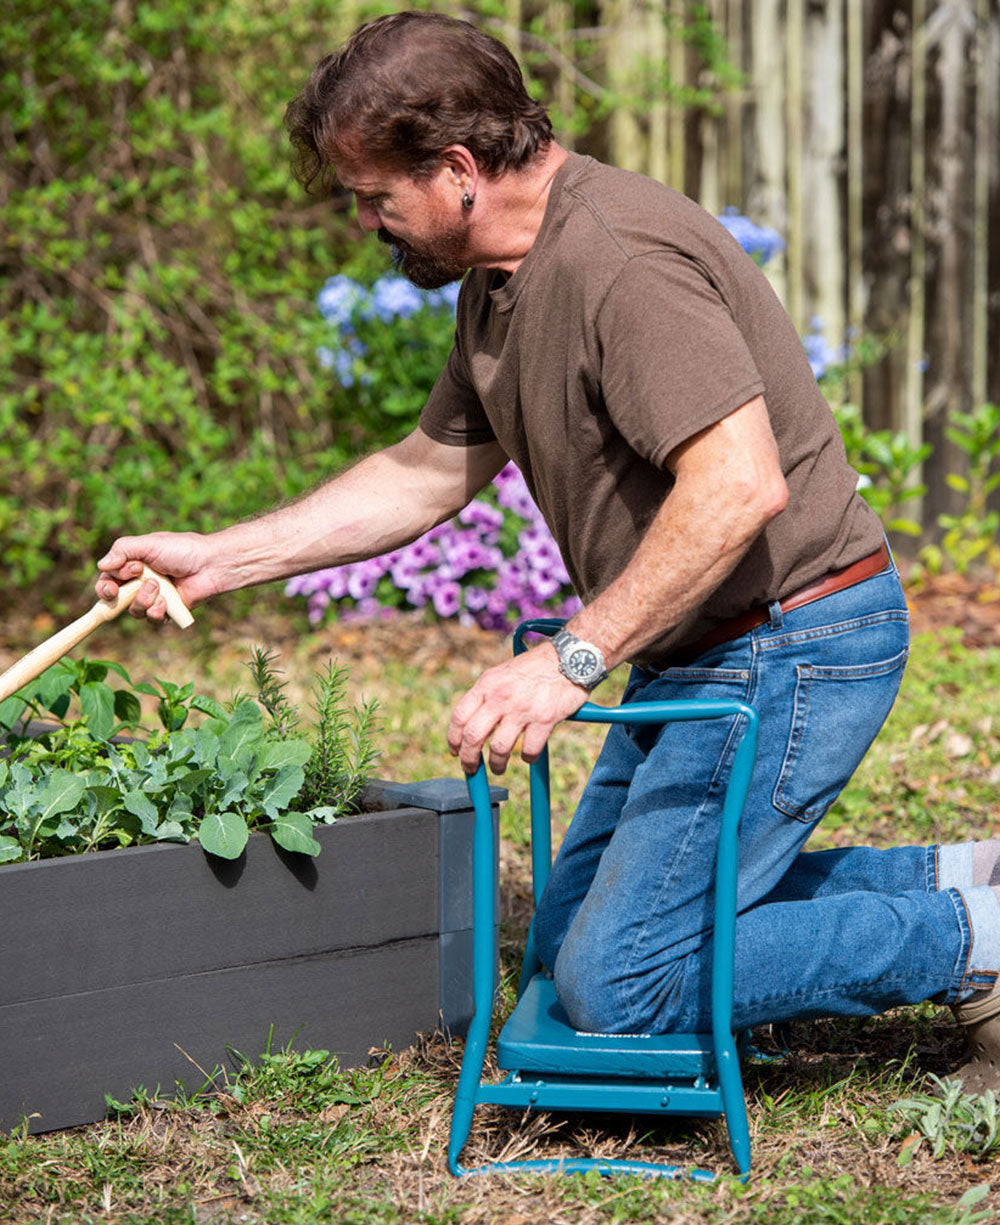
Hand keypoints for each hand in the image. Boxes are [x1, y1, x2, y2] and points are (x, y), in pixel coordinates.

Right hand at [96, 532, 219, 620]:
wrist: (211, 564)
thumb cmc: (182, 549)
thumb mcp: (149, 544)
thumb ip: (123, 550)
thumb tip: (102, 565)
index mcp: (133, 565)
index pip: (108, 579)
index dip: (106, 584)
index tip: (114, 582)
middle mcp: (141, 582)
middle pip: (115, 600)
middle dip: (114, 598)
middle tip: (118, 593)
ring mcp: (154, 597)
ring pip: (134, 611)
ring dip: (142, 600)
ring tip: (157, 587)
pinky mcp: (168, 610)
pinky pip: (153, 619)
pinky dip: (156, 611)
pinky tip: (165, 601)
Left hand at [447, 645, 588, 774]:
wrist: (569, 657)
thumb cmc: (536, 667)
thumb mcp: (503, 674)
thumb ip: (488, 695)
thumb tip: (475, 724)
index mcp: (487, 684)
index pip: (459, 717)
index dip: (454, 739)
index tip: (455, 751)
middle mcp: (500, 697)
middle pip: (473, 736)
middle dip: (468, 758)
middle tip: (471, 768)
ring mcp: (522, 709)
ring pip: (499, 748)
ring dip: (496, 764)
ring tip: (498, 768)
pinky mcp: (544, 719)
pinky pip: (529, 750)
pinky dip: (528, 758)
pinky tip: (529, 756)